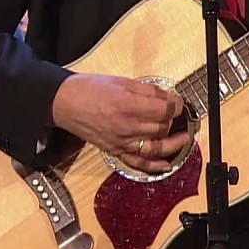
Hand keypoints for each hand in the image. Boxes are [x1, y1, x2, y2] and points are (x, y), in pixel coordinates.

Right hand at [50, 73, 190, 173]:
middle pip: (161, 127)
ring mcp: (120, 142)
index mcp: (128, 105)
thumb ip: (147, 91)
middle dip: (173, 120)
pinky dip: (154, 166)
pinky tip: (167, 165)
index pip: (164, 110)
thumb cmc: (90, 89)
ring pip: (155, 147)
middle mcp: (126, 127)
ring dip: (172, 144)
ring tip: (184, 138)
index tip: (178, 102)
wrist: (65, 103)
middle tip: (176, 113)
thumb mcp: (122, 82)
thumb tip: (167, 96)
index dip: (176, 105)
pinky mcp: (114, 151)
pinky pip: (137, 162)